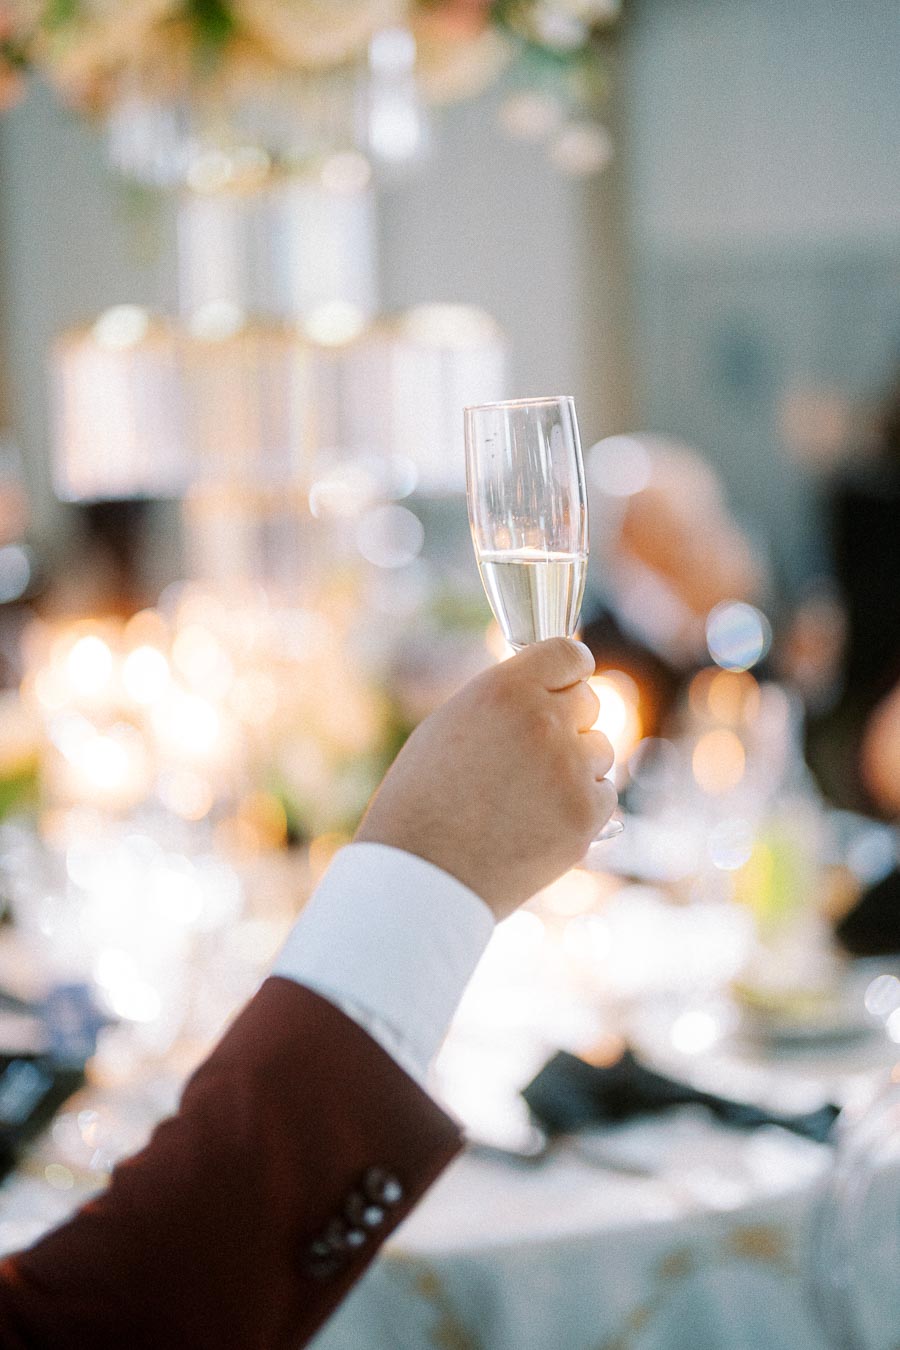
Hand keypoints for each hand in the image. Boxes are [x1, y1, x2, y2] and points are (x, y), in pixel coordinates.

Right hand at [355, 638, 616, 919]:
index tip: (570, 679)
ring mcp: (570, 770)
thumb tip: (547, 692)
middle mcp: (544, 722)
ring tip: (526, 794)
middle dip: (569, 721)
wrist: (424, 874)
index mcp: (505, 690)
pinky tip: (540, 820)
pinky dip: (581, 805)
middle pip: (590, 702)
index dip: (570, 669)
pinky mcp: (586, 815)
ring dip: (576, 765)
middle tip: (535, 752)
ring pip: (601, 749)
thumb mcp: (450, 726)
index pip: (568, 653)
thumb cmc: (422, 800)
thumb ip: (504, 702)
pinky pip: (605, 794)